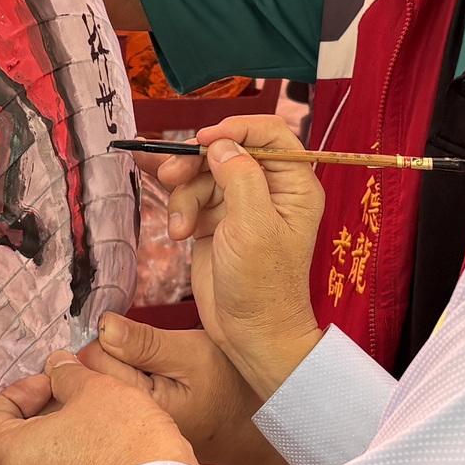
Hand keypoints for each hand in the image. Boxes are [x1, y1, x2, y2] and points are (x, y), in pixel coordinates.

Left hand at [0, 360, 193, 464]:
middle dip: (44, 415)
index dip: (16, 394)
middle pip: (17, 445)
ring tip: (99, 423)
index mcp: (14, 456)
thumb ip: (66, 375)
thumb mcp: (95, 388)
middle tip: (77, 396)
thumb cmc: (124, 439)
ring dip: (63, 442)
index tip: (49, 383)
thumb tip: (57, 368)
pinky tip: (110, 452)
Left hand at [83, 313, 298, 464]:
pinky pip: (104, 407)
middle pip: (86, 378)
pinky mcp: (124, 438)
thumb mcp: (194, 355)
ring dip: (113, 377)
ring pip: (93, 393)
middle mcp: (119, 428)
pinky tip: (148, 395)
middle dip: (108, 361)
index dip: (112, 339)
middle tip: (150, 363)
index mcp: (133, 407)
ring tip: (151, 380)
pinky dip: (119, 393)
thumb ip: (146, 342)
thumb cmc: (229, 391)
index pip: (91, 360)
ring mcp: (119, 437)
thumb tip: (104, 325)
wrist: (250, 432)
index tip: (141, 343)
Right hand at [158, 115, 327, 398]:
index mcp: (294, 185)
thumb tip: (222, 145)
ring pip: (203, 174)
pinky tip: (179, 235)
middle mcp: (269, 190)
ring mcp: (241, 206)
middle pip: (228, 150)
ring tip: (178, 225)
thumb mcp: (253, 226)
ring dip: (184, 194)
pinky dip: (180, 212)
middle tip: (170, 174)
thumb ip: (240, 177)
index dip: (235, 129)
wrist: (249, 334)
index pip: (269, 134)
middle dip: (196, 162)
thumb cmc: (263, 286)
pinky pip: (192, 198)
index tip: (203, 140)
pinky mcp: (216, 223)